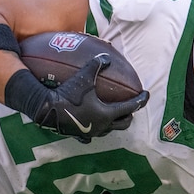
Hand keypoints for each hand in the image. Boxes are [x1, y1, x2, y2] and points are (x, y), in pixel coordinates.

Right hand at [26, 55, 148, 140]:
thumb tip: (106, 56)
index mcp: (107, 113)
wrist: (47, 110)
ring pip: (109, 130)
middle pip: (123, 123)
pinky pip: (91, 137)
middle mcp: (102, 125)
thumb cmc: (68, 94)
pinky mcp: (80, 136)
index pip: (130, 107)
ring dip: (115, 123)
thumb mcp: (84, 76)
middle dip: (130, 115)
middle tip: (131, 107)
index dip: (140, 100)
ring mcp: (92, 133)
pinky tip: (93, 128)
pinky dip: (96, 131)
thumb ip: (97, 65)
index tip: (146, 95)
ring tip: (115, 115)